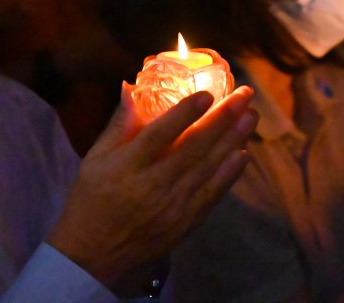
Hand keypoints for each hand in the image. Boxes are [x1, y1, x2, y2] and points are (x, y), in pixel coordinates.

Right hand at [47, 84, 256, 290]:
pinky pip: (212, 194)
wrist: (93, 255)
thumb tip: (131, 88)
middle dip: (223, 118)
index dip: (185, 113)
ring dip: (233, 140)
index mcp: (127, 166)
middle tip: (245, 94)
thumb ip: (119, 125)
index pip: (160, 134)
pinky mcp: (184, 223)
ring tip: (251, 116)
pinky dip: (229, 174)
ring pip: (208, 168)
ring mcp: (173, 207)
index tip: (207, 93)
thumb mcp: (94, 159)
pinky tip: (243, 154)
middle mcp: (153, 185)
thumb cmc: (91, 199)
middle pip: (194, 147)